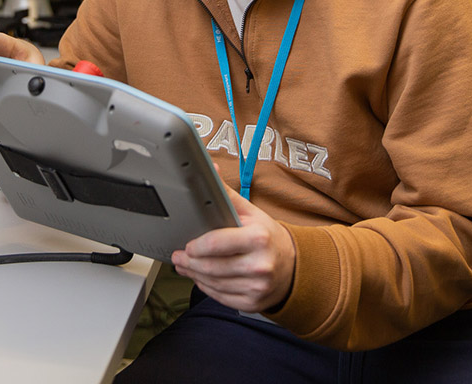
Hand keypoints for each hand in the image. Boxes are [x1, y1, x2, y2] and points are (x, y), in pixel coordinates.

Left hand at [170, 183, 296, 313]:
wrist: (293, 265)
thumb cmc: (267, 236)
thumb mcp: (250, 212)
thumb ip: (227, 194)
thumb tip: (211, 170)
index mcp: (258, 238)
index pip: (217, 244)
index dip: (196, 246)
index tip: (186, 245)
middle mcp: (260, 264)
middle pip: (212, 267)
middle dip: (189, 263)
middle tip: (178, 257)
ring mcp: (258, 286)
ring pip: (214, 284)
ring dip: (194, 275)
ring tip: (185, 266)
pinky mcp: (253, 303)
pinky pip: (221, 297)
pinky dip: (207, 288)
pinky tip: (202, 279)